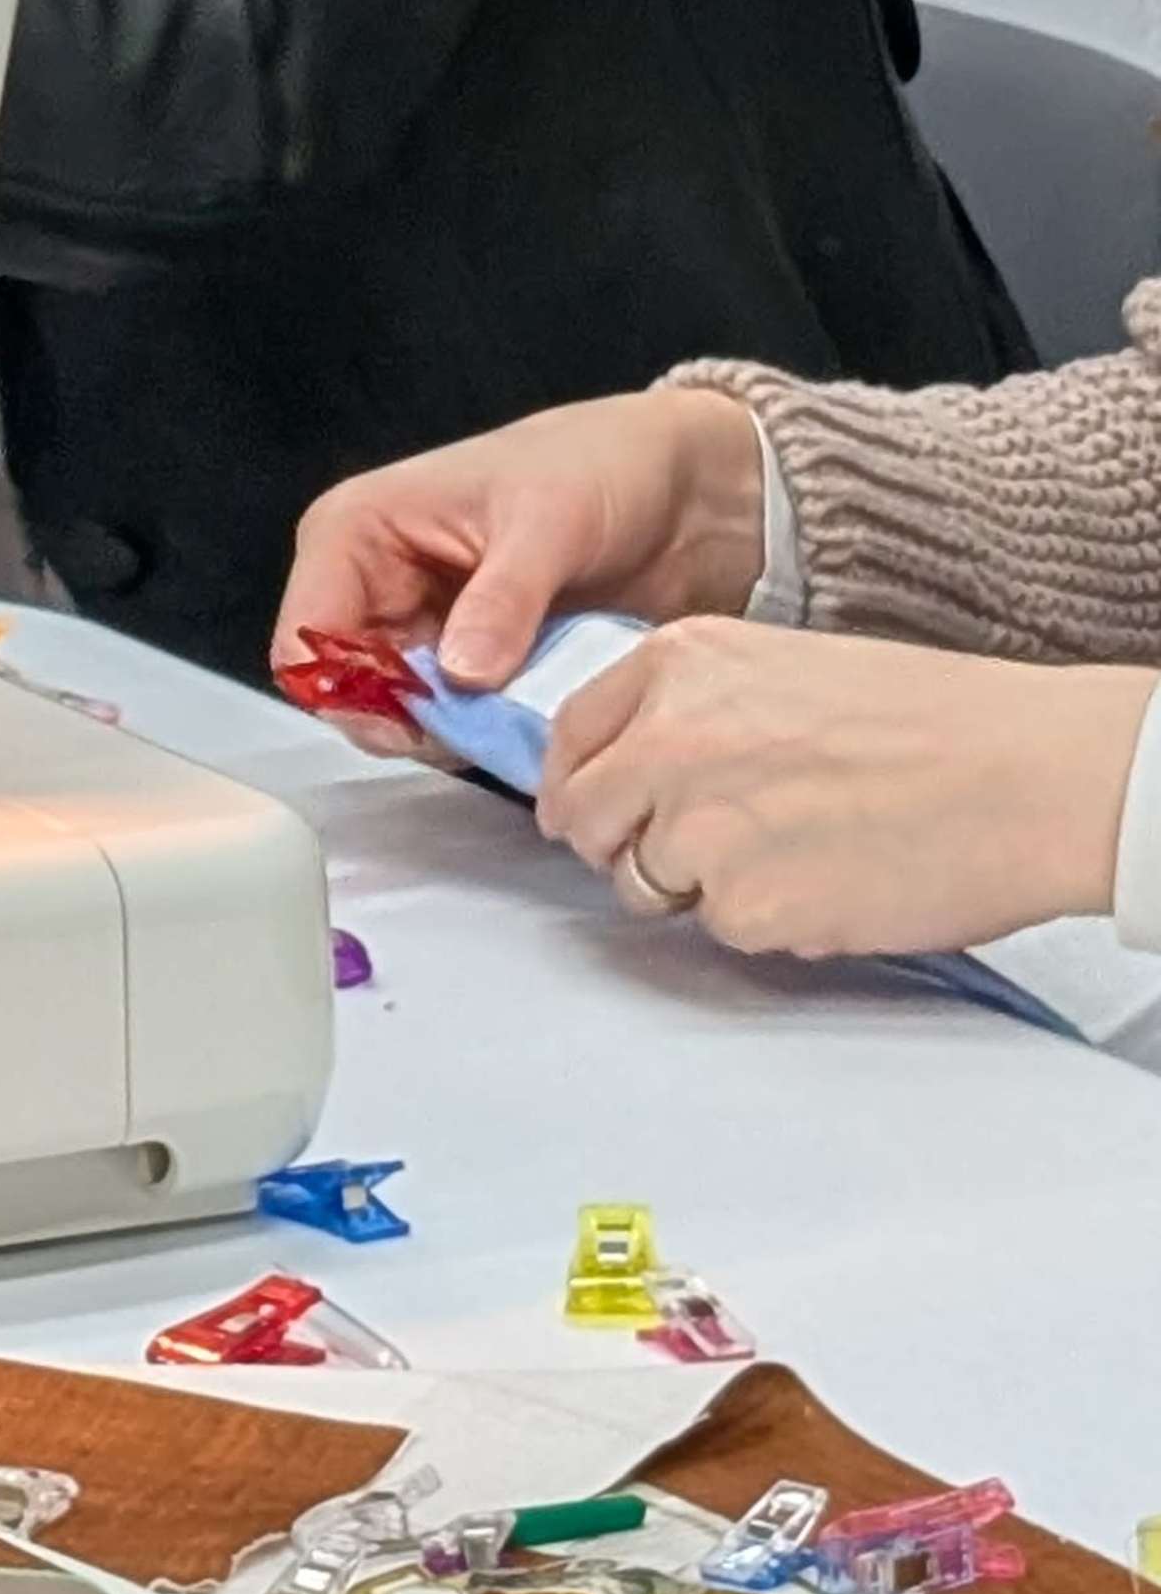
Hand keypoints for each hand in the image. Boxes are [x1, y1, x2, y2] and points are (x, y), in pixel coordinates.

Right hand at [277, 387, 770, 699]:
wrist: (675, 487)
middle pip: (342, 687)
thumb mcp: (548, 525)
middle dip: (402, 717)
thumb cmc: (596, 468)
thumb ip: (501, 601)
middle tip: (477, 725)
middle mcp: (372, 583)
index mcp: (356, 530)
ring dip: (448, 729)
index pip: (305, 635)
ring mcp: (420, 626)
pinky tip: (525, 718)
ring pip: (396, 711)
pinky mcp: (467, 661)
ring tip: (514, 715)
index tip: (420, 718)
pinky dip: (481, 731)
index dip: (345, 689)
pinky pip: (450, 718)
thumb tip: (460, 676)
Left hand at [541, 616, 1154, 958]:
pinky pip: (722, 929)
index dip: (582, 785)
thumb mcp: (779, 669)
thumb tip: (636, 771)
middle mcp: (667, 738)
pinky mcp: (743, 905)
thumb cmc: (931, 722)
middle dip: (622, 845)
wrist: (1023, 774)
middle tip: (689, 853)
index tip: (597, 809)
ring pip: (646, 884)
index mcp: (676, 664)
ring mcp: (697, 826)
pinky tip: (829, 882)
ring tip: (792, 855)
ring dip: (698, 887)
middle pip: (586, 819)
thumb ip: (692, 712)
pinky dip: (765, 921)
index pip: (570, 738)